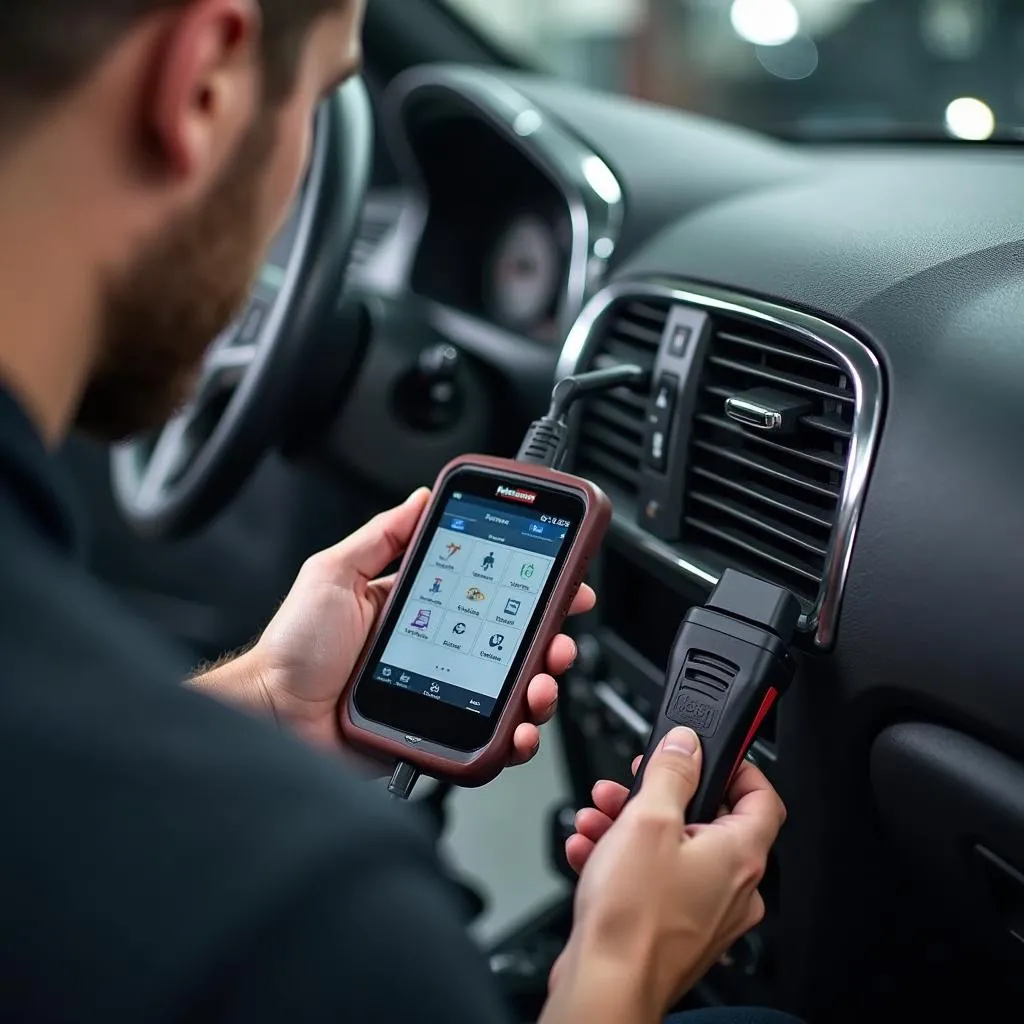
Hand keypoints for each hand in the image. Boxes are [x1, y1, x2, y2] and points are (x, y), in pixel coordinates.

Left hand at [242, 488, 594, 761]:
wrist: (272, 713)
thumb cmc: (294, 647)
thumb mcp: (334, 573)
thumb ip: (381, 536)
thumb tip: (420, 498)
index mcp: (421, 609)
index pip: (489, 594)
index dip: (529, 587)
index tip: (560, 578)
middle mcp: (440, 650)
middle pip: (512, 644)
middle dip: (550, 638)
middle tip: (560, 635)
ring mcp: (443, 693)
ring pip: (512, 692)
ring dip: (542, 686)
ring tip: (541, 682)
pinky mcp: (439, 734)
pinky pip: (489, 737)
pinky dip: (516, 735)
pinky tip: (519, 727)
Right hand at [541, 729, 784, 1023]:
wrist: (605, 985)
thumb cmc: (633, 917)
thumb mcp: (648, 819)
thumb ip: (671, 771)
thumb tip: (687, 744)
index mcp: (740, 855)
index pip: (763, 797)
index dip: (738, 768)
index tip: (708, 754)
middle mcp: (733, 888)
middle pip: (705, 821)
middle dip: (658, 797)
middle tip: (630, 786)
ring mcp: (705, 913)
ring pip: (673, 851)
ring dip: (630, 828)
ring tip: (598, 821)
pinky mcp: (675, 931)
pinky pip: (655, 882)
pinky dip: (624, 863)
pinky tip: (591, 853)